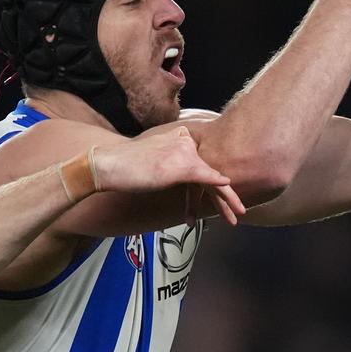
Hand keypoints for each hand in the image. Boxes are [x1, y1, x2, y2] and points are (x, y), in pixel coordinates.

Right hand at [94, 127, 244, 224]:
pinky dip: (220, 186)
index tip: (222, 197)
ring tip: (237, 214)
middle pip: (209, 169)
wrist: (110, 165)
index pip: (201, 161)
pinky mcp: (182, 166)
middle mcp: (184, 141)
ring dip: (226, 199)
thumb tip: (184, 179)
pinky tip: (229, 190)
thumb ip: (172, 164)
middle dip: (224, 193)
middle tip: (239, 208)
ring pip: (212, 176)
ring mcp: (184, 152)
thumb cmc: (127, 166)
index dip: (214, 182)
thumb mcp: (154, 160)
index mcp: (179, 137)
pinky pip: (207, 178)